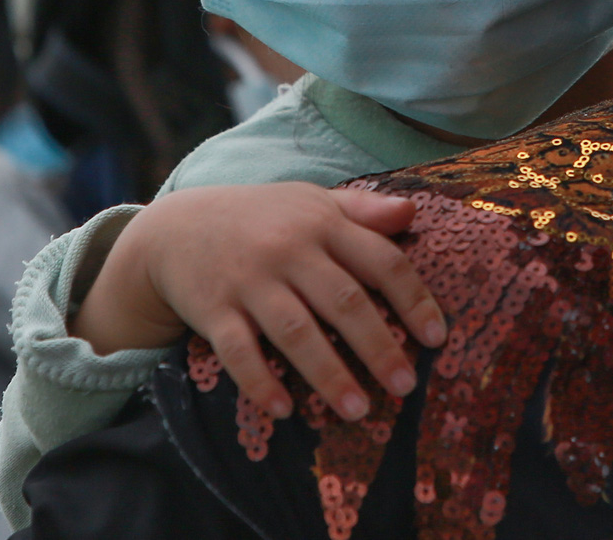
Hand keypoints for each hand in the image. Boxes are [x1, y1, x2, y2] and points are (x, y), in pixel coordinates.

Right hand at [71, 183, 445, 421]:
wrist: (176, 227)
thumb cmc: (262, 219)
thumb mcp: (312, 202)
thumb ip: (363, 210)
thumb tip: (412, 213)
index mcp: (323, 224)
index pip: (381, 261)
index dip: (413, 300)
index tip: (436, 339)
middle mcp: (289, 249)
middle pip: (344, 301)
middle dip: (378, 347)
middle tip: (405, 387)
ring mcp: (249, 280)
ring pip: (296, 331)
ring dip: (328, 374)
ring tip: (357, 411)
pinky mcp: (213, 309)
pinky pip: (238, 351)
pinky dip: (260, 382)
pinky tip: (284, 411)